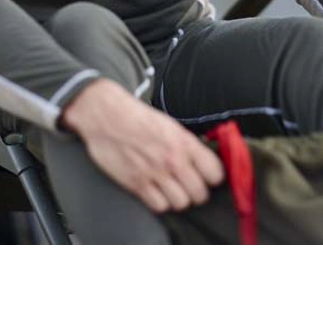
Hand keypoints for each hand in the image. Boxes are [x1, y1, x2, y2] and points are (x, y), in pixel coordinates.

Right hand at [60, 78, 224, 213]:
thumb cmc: (137, 117)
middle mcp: (173, 160)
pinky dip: (160, 202)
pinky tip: (157, 192)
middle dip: (197, 192)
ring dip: (179, 198)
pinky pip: (159, 206)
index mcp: (184, 142)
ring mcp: (155, 174)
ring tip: (173, 190)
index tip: (209, 177)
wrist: (107, 116)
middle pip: (200, 194)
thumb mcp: (170, 124)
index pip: (215, 173)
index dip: (214, 177)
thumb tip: (204, 159)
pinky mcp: (136, 184)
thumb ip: (188, 144)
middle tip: (191, 186)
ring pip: (181, 203)